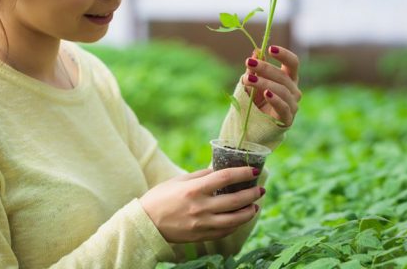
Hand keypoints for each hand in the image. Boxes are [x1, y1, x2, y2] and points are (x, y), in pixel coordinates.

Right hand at [139, 167, 263, 242]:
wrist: (145, 224)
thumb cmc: (160, 198)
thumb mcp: (178, 181)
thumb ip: (200, 176)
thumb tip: (219, 170)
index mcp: (194, 189)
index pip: (225, 178)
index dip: (243, 173)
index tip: (254, 171)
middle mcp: (200, 207)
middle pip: (235, 200)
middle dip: (252, 194)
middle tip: (260, 189)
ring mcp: (202, 224)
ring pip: (234, 220)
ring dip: (248, 212)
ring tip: (254, 206)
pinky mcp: (201, 236)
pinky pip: (225, 231)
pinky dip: (236, 224)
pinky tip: (240, 218)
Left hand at [242, 45, 300, 126]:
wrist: (254, 127)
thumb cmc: (256, 101)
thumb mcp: (252, 83)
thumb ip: (255, 68)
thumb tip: (256, 50)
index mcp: (288, 79)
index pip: (293, 63)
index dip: (284, 54)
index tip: (270, 48)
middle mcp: (294, 90)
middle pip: (283, 75)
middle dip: (265, 67)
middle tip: (249, 63)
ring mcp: (292, 105)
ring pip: (282, 90)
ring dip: (263, 83)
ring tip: (248, 79)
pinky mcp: (287, 119)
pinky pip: (283, 107)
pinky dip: (275, 99)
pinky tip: (265, 93)